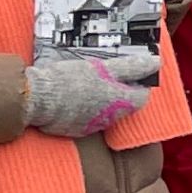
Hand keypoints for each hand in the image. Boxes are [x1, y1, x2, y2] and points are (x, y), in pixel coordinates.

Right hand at [22, 50, 157, 140]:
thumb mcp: (103, 67)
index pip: (142, 96)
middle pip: (124, 104)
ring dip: (101, 100)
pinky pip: (86, 119)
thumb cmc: (69, 80)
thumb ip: (131, 66)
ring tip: (88, 84)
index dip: (139, 83)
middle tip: (107, 76)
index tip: (131, 73)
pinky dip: (85, 108)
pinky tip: (74, 97)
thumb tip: (155, 62)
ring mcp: (92, 126)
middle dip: (119, 90)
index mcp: (119, 102)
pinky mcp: (75, 130)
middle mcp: (110, 118)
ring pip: (105, 112)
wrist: (36, 98)